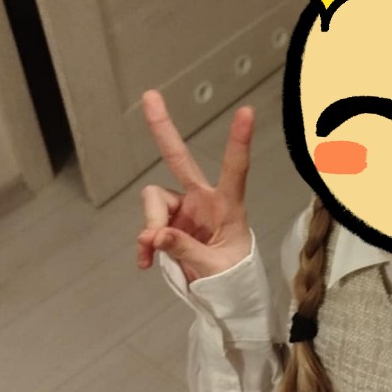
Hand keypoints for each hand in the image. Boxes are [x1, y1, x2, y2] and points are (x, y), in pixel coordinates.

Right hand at [137, 89, 254, 283]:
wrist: (224, 295)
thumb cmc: (232, 278)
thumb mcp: (214, 268)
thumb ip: (185, 249)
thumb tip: (155, 235)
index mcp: (228, 206)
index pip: (235, 169)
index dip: (239, 141)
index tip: (247, 112)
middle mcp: (203, 200)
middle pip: (179, 159)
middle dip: (163, 129)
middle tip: (150, 96)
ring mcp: (183, 211)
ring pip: (153, 201)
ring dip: (151, 224)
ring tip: (154, 253)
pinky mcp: (168, 224)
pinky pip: (147, 225)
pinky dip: (144, 243)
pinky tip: (146, 262)